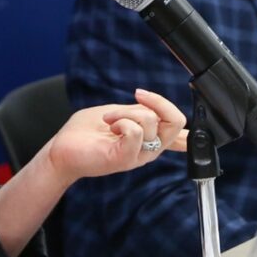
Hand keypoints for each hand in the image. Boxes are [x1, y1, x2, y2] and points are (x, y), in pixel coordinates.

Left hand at [42, 89, 189, 183]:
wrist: (62, 149)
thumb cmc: (87, 132)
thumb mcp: (122, 115)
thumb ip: (142, 113)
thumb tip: (160, 110)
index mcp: (150, 139)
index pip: (182, 137)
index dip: (192, 131)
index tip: (194, 130)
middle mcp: (148, 150)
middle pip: (177, 121)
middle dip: (157, 101)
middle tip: (136, 97)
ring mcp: (137, 156)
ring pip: (151, 121)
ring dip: (125, 111)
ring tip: (108, 119)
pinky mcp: (123, 159)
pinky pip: (135, 133)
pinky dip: (121, 121)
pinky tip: (109, 127)